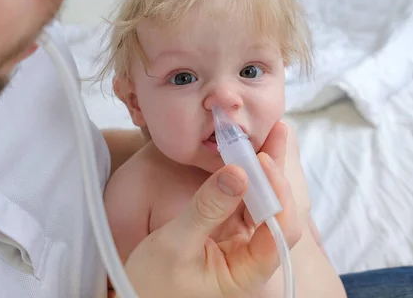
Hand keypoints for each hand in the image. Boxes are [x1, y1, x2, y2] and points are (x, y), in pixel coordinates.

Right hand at [123, 122, 301, 297]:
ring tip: (271, 132)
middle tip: (275, 132)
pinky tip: (246, 150)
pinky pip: (241, 197)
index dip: (276, 194)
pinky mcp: (225, 227)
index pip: (280, 231)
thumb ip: (207, 209)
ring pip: (261, 199)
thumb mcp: (176, 245)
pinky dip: (244, 173)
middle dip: (276, 171)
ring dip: (264, 168)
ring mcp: (239, 239)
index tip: (261, 161)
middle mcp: (250, 255)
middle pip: (276, 209)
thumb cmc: (152, 283)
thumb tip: (238, 173)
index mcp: (247, 271)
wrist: (133, 294)